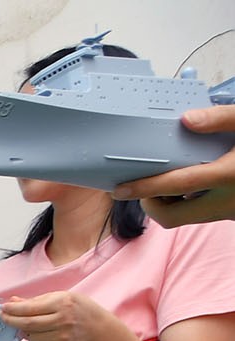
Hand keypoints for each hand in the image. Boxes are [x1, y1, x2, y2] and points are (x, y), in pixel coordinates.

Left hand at [0, 290, 117, 340]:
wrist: (94, 325)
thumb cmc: (73, 307)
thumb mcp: (57, 297)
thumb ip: (34, 300)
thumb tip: (12, 302)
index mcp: (61, 304)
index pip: (30, 309)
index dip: (13, 310)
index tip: (3, 309)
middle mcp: (63, 321)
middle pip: (27, 324)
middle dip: (11, 321)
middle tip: (3, 317)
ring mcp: (62, 337)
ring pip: (30, 336)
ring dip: (23, 330)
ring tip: (29, 325)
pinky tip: (39, 334)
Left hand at [114, 107, 234, 228]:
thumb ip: (222, 118)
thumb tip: (186, 120)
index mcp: (230, 174)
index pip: (175, 186)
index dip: (143, 189)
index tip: (120, 189)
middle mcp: (228, 201)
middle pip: (171, 218)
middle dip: (151, 205)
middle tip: (144, 185)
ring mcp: (233, 213)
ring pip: (187, 218)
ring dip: (171, 204)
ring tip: (168, 178)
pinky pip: (205, 214)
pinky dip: (192, 202)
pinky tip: (196, 180)